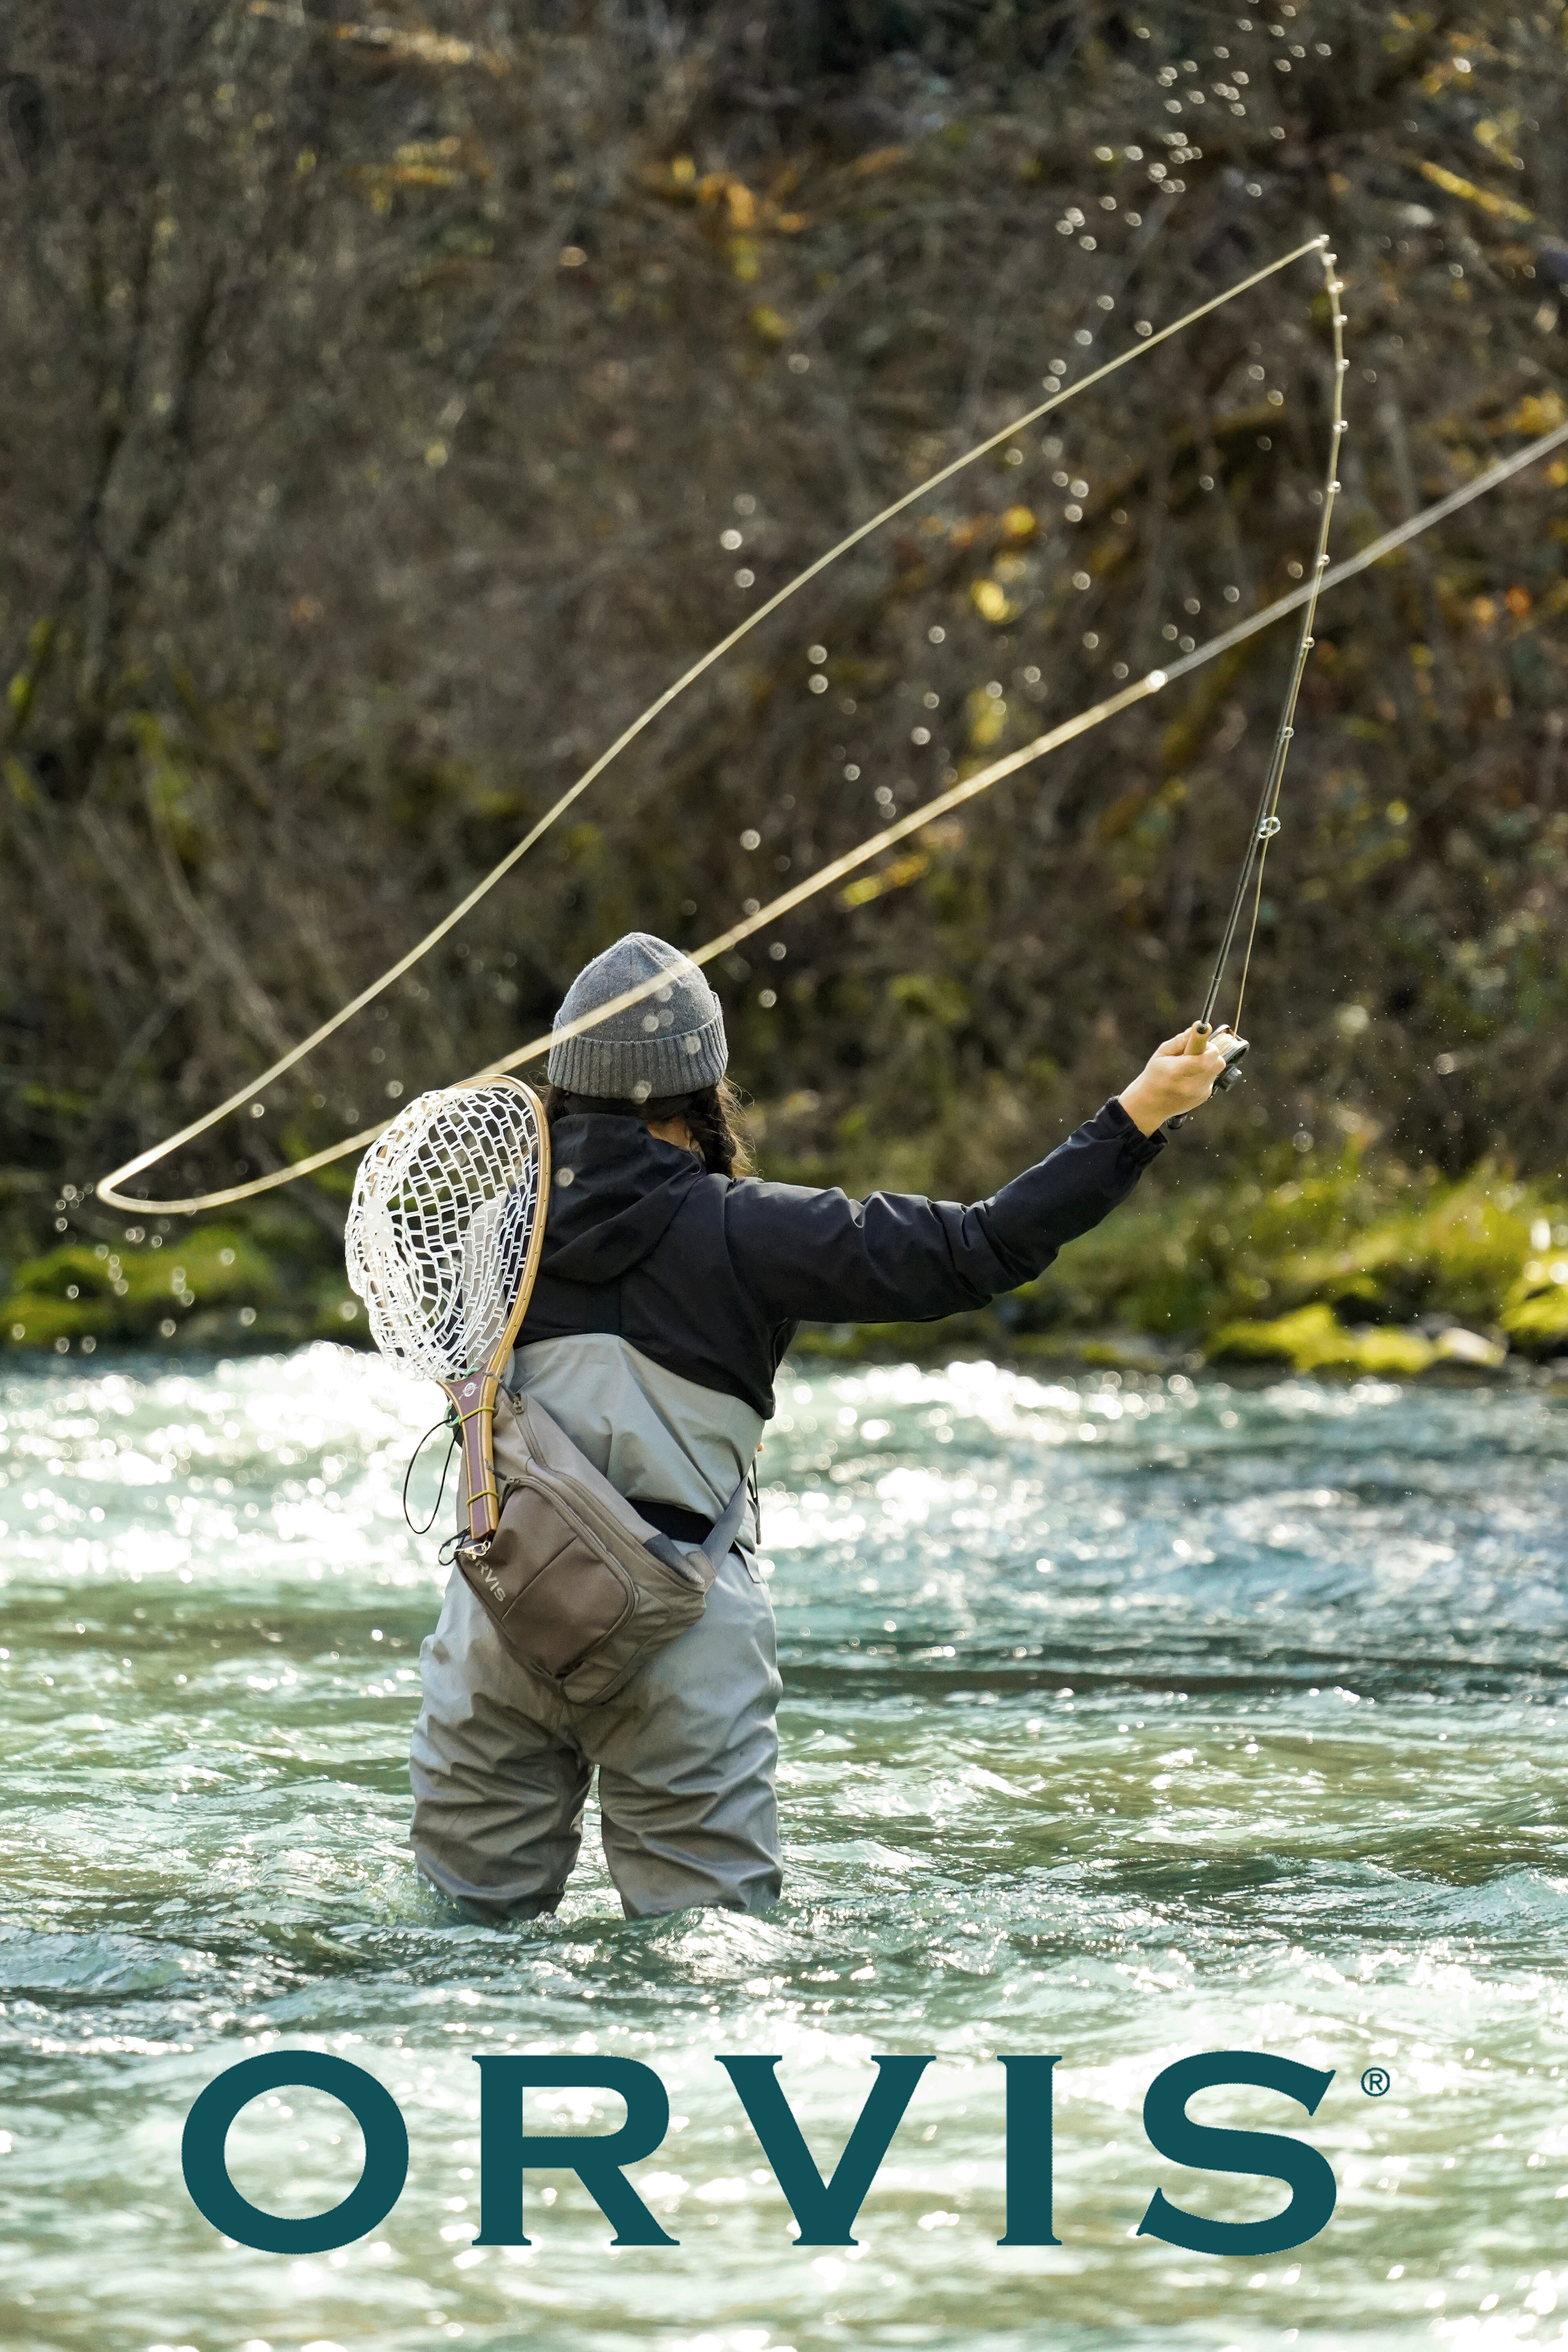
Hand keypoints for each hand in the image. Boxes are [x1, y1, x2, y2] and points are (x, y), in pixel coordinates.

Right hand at [1117, 1024, 1239, 1135]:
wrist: (1151, 1105)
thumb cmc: (1154, 1076)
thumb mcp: (1160, 1054)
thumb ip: (1179, 1041)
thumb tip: (1195, 1029)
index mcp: (1177, 1071)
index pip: (1205, 1057)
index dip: (1208, 1044)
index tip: (1204, 1036)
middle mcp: (1191, 1084)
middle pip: (1217, 1061)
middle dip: (1210, 1052)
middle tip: (1196, 1052)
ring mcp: (1200, 1092)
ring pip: (1216, 1069)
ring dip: (1207, 1063)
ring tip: (1190, 1066)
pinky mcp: (1205, 1097)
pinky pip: (1212, 1078)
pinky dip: (1204, 1073)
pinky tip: (1190, 1078)